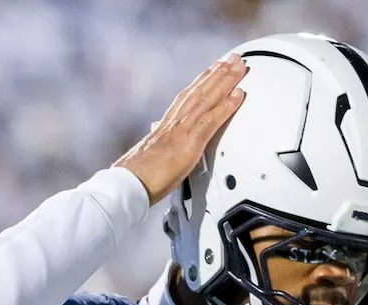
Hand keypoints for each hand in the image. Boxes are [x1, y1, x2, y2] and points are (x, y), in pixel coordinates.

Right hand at [114, 54, 247, 204]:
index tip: (213, 68)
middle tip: (233, 58)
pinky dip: (226, 106)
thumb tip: (155, 128)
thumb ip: (156, 138)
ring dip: (225, 80)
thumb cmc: (136, 175)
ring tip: (239, 66)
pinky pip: (211, 120)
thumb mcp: (148, 153)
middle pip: (199, 91)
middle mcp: (174, 122)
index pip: (186, 97)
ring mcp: (182, 130)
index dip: (201, 81)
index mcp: (165, 125)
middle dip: (217, 73)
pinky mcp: (189, 142)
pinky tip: (239, 94)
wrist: (128, 183)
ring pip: (206, 98)